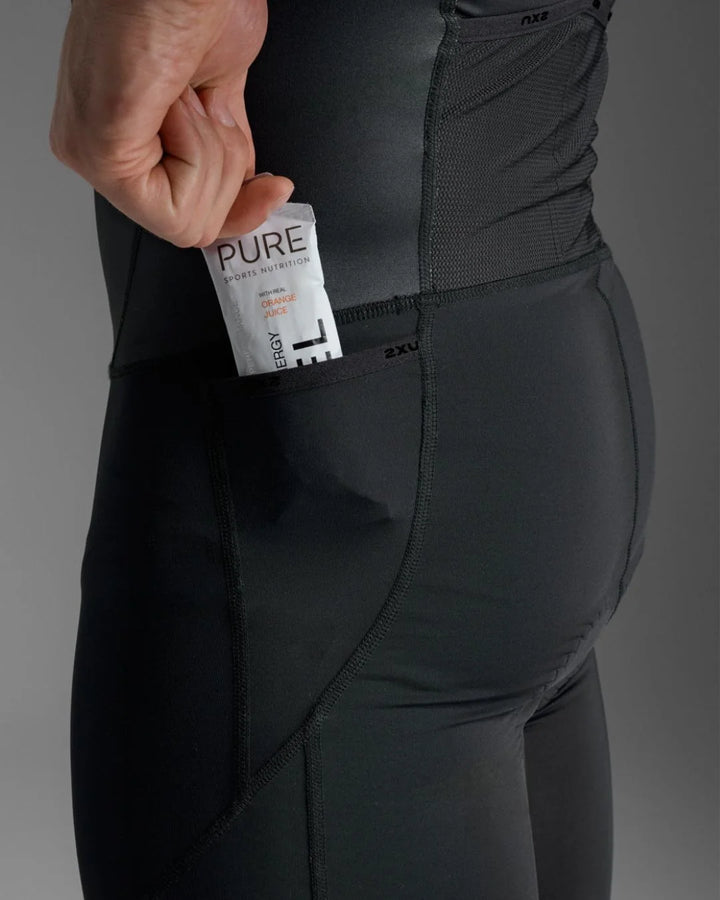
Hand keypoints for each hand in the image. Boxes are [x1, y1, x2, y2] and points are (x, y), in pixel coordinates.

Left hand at [49, 0, 294, 247]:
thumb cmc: (196, 2)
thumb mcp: (223, 95)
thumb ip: (226, 151)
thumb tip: (252, 190)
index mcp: (118, 134)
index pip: (184, 221)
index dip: (239, 215)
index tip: (273, 188)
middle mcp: (94, 147)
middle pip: (193, 226)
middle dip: (228, 169)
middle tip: (206, 101)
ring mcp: (92, 152)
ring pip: (189, 220)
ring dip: (216, 149)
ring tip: (190, 87)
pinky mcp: (100, 151)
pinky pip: (175, 207)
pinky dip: (203, 151)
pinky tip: (182, 98)